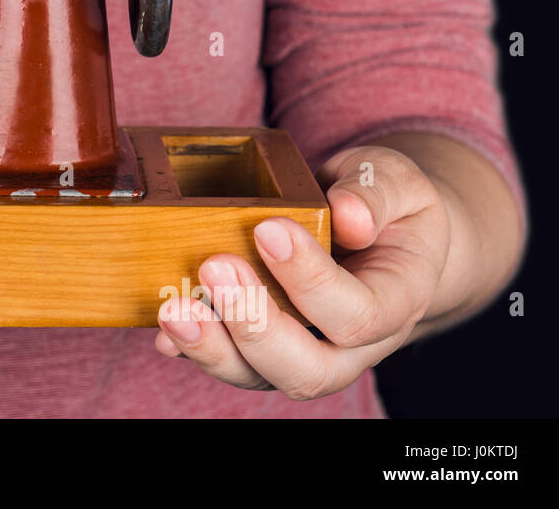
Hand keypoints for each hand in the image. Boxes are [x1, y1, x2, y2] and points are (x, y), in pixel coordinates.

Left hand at [154, 144, 450, 399]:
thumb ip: (377, 194)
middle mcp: (352, 347)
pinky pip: (227, 361)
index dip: (310, 279)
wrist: (379, 232)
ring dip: (211, 346)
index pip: (357, 315)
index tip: (268, 229)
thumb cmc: (388, 207)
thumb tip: (349, 215)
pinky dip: (190, 347)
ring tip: (174, 308)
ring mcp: (304, 352)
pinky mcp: (262, 347)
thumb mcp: (396, 182)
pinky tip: (163, 326)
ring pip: (259, 376)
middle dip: (253, 323)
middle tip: (215, 265)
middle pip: (306, 370)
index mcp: (396, 304)